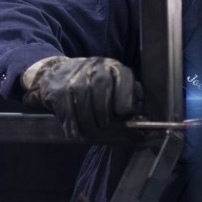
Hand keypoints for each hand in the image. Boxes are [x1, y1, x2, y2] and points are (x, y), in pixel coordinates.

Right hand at [20, 56, 141, 139]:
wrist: (60, 72)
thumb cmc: (95, 83)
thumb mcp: (116, 84)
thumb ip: (132, 98)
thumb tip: (143, 120)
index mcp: (114, 67)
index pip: (123, 82)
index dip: (124, 102)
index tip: (123, 115)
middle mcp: (94, 68)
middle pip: (102, 99)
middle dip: (105, 120)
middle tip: (105, 129)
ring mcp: (74, 77)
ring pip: (84, 108)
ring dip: (89, 126)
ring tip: (91, 134)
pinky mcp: (58, 89)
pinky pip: (67, 113)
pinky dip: (73, 127)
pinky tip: (76, 132)